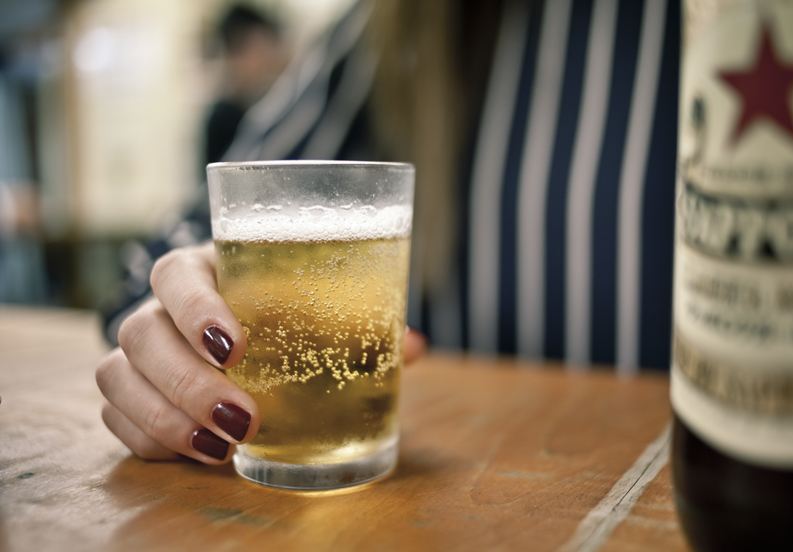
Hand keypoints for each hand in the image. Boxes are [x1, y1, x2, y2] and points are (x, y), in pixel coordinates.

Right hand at [96, 242, 427, 463]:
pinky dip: (149, 440)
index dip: (197, 309)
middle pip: (141, 333)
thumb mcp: (317, 305)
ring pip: (117, 376)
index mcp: (206, 269)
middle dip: (187, 382)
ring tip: (221, 449)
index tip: (236, 347)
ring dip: (165, 418)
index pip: (177, 274)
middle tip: (245, 419)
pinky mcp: (132, 393)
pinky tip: (197, 454)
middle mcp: (161, 307)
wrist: (240, 327)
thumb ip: (360, 321)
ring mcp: (139, 351)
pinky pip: (115, 417)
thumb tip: (413, 346)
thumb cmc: (283, 309)